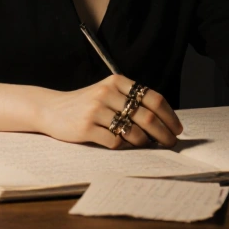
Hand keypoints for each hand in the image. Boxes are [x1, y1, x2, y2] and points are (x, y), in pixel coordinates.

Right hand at [38, 74, 182, 148]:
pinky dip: (124, 147)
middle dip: (164, 133)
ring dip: (144, 143)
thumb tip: (163, 122)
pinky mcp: (86, 127)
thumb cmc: (86, 104)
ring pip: (133, 132)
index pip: (153, 98)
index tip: (177, 129)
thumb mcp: (108, 93)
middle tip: (171, 143)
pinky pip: (115, 142)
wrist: (51, 109)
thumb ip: (131, 101)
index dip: (169, 116)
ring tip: (146, 145)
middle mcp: (107, 92)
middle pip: (147, 116)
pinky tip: (124, 146)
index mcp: (117, 81)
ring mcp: (96, 110)